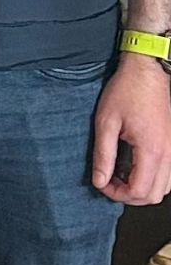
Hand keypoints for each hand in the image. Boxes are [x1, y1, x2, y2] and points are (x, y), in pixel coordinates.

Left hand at [91, 51, 170, 203]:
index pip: (138, 191)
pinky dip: (152, 178)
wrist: (147, 69)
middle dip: (130, 195)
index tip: (103, 183)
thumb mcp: (106, 122)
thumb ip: (103, 154)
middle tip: (111, 182)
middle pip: (154, 195)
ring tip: (122, 174)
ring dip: (143, 188)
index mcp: (151, 149)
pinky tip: (135, 165)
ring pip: (164, 188)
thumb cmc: (128, 89)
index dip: (117, 194)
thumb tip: (99, 180)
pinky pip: (168, 174)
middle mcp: (168, 153)